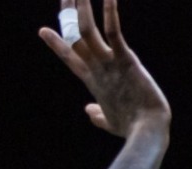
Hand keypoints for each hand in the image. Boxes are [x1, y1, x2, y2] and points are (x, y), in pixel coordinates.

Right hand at [39, 0, 170, 138]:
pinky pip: (114, 33)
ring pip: (87, 30)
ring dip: (82, 8)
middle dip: (68, 15)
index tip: (43, 30)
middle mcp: (97, 69)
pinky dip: (110, 15)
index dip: (58, 44)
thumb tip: (89, 111)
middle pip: (75, 37)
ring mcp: (109, 64)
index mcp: (93, 81)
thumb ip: (98, 114)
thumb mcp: (110, 121)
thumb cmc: (133, 129)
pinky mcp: (126, 60)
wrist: (148, 132)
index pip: (71, 58)